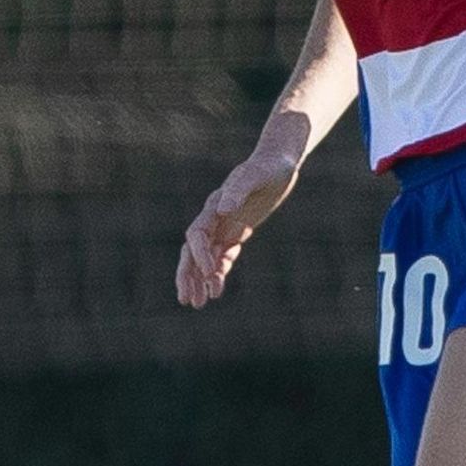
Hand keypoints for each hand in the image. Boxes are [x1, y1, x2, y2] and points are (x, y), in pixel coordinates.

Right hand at [176, 143, 302, 307]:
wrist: (279, 162)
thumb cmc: (268, 167)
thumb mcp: (256, 175)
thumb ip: (239, 189)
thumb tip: (222, 209)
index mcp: (214, 205)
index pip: (197, 234)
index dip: (200, 254)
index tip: (211, 273)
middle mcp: (214, 217)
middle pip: (192, 251)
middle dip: (188, 275)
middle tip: (186, 299)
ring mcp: (224, 226)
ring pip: (205, 258)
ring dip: (200, 281)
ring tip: (198, 304)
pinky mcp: (237, 232)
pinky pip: (223, 257)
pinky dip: (218, 274)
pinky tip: (216, 291)